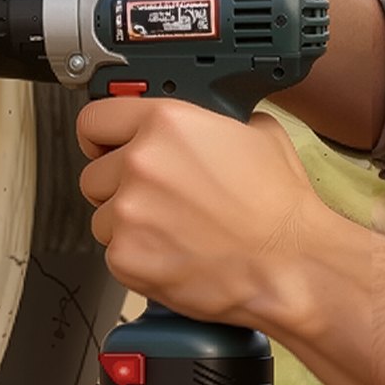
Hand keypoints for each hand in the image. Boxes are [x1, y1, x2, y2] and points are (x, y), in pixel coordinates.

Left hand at [76, 98, 325, 331]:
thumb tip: (203, 123)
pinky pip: (114, 254)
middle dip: (118, 188)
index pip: (94, 120)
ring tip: (173, 232)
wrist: (290, 264)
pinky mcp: (126, 256)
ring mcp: (129, 212)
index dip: (99, 137)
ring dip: (127, 226)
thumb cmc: (279, 207)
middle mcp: (141, 163)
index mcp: (166, 124)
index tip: (104, 148)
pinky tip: (173, 254)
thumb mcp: (256, 133)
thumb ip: (211, 122)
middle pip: (94, 174)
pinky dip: (137, 258)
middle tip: (156, 202)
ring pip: (102, 217)